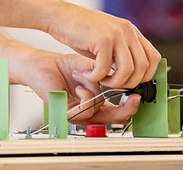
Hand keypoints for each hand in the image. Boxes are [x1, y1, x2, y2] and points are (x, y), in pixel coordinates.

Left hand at [19, 52, 141, 126]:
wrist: (44, 65)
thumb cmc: (66, 66)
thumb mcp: (92, 69)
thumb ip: (108, 76)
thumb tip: (128, 77)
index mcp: (96, 100)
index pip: (117, 108)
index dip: (129, 104)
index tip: (137, 93)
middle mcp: (89, 109)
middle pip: (113, 118)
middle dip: (125, 109)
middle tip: (134, 100)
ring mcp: (79, 113)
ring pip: (99, 112)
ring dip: (94, 91)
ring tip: (82, 77)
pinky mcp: (68, 113)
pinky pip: (85, 111)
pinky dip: (85, 96)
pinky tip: (78, 86)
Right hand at [45, 3, 160, 87]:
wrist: (59, 15)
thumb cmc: (80, 31)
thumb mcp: (107, 40)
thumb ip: (121, 53)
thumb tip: (133, 76)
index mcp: (131, 31)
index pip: (154, 58)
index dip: (145, 76)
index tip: (130, 82)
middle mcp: (128, 31)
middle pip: (143, 67)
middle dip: (129, 83)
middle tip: (112, 85)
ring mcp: (116, 34)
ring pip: (128, 71)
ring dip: (114, 83)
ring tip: (101, 80)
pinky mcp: (102, 39)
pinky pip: (105, 69)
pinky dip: (96, 77)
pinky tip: (88, 74)